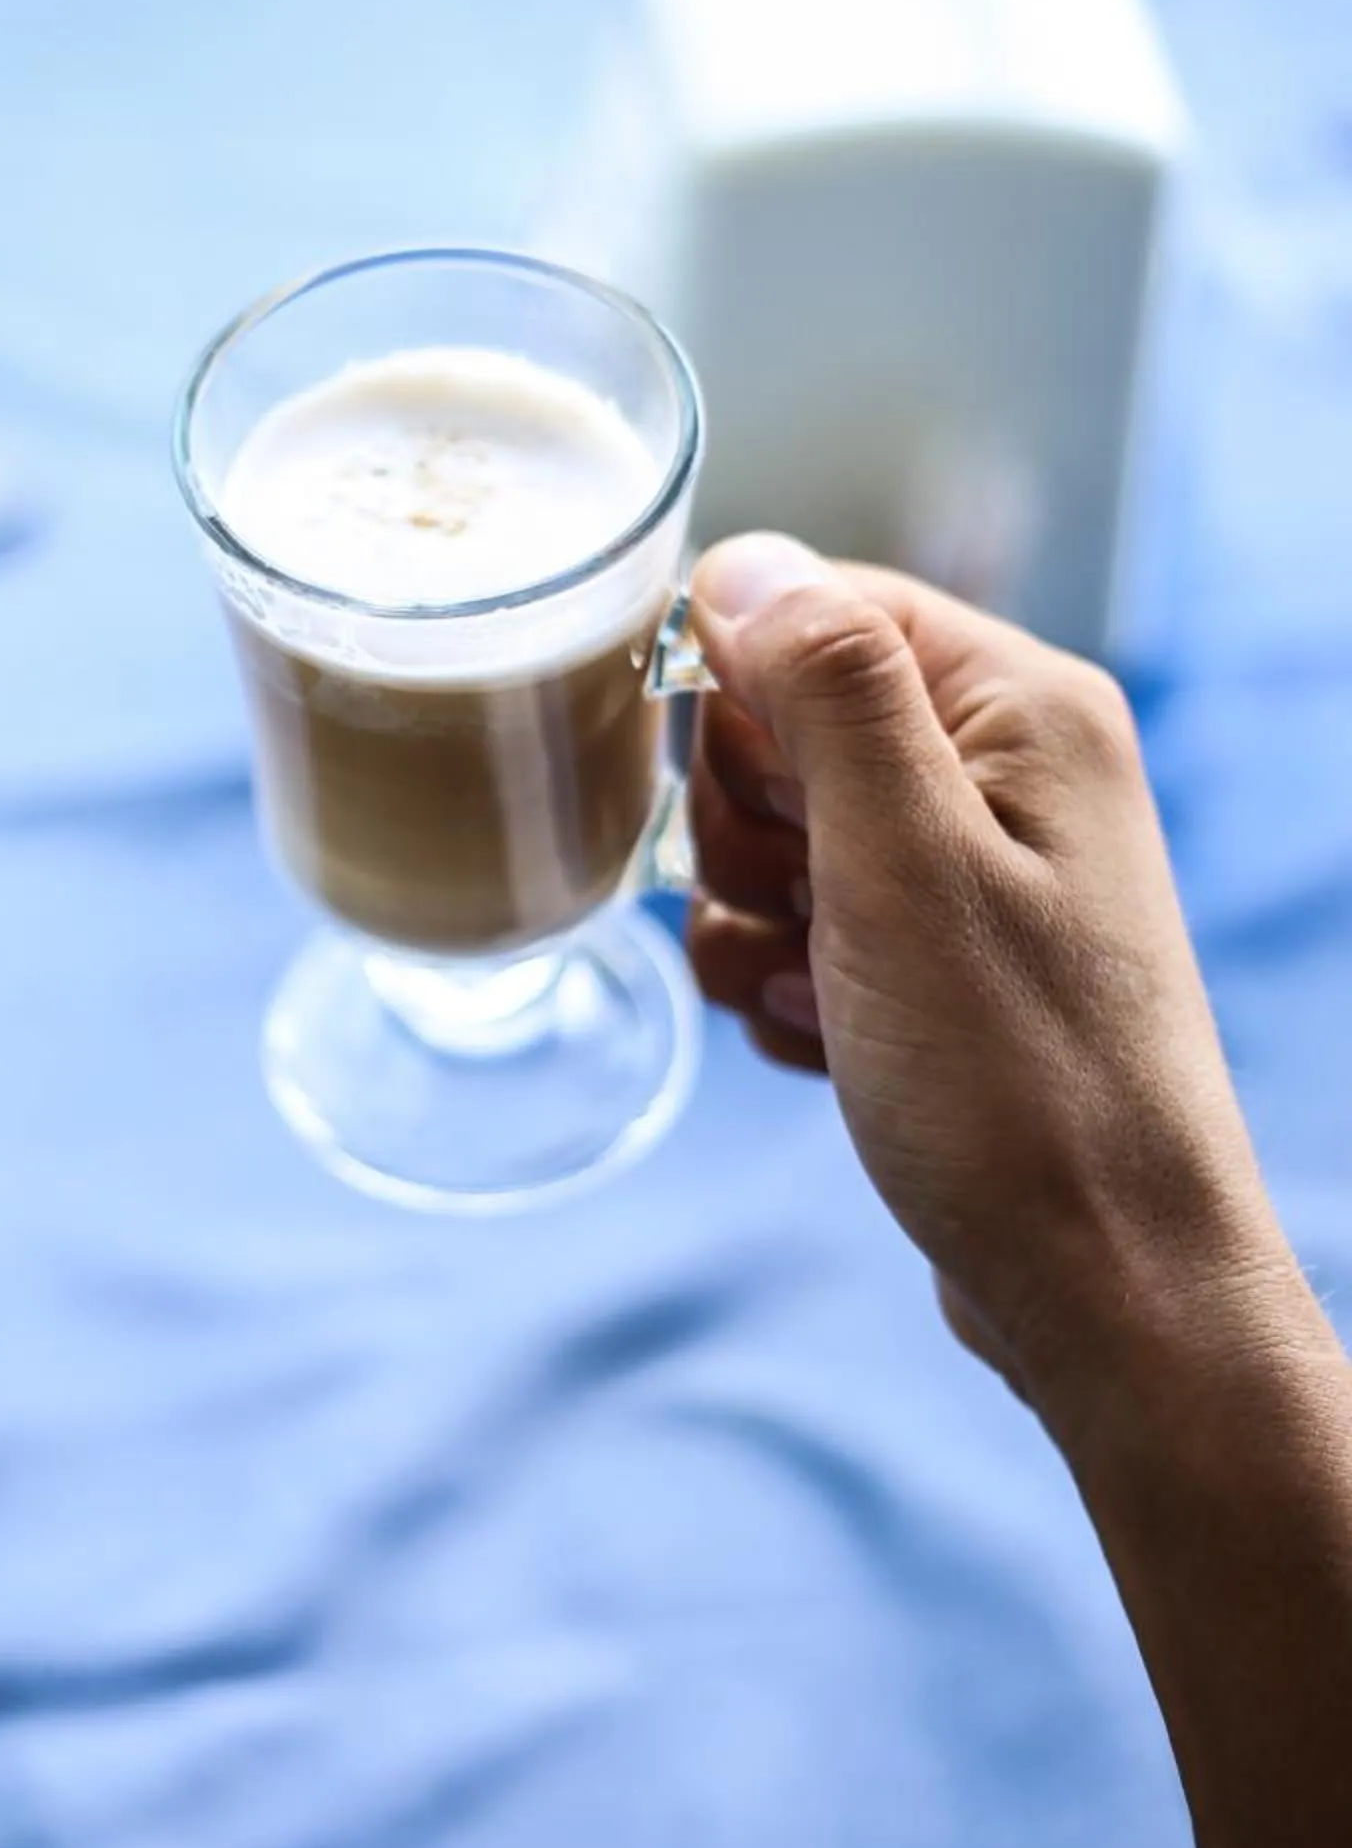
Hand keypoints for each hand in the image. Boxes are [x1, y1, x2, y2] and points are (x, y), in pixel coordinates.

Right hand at [685, 534, 1302, 1435]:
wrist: (1104, 1287)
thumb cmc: (1021, 1083)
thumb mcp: (904, 865)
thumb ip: (825, 692)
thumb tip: (743, 560)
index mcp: (1022, 707)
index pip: (820, 603)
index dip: (744, 695)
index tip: (756, 809)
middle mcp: (1007, 768)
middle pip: (782, 719)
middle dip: (746, 828)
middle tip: (804, 916)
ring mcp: (972, 868)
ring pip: (773, 832)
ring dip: (751, 919)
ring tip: (817, 1001)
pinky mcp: (938, 958)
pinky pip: (798, 924)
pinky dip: (780, 983)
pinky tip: (823, 1045)